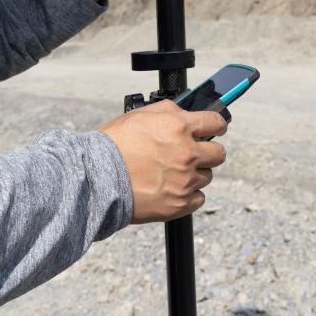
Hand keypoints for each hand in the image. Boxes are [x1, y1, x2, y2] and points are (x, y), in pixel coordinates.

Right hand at [98, 100, 226, 222]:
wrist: (97, 180)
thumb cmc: (115, 145)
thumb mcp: (141, 114)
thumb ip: (171, 111)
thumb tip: (187, 113)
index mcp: (180, 127)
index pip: (217, 123)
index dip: (216, 125)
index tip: (214, 129)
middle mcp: (188, 154)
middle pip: (219, 153)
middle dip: (208, 151)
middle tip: (193, 153)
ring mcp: (185, 181)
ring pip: (207, 176)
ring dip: (195, 173)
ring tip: (171, 172)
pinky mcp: (180, 204)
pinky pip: (199, 198)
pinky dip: (189, 195)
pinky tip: (172, 188)